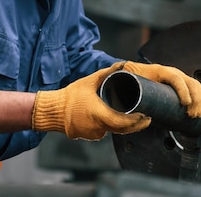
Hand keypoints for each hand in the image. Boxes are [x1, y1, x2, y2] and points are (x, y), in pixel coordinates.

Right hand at [32, 62, 150, 139]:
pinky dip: (110, 126)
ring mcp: (94, 133)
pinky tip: (112, 118)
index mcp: (99, 114)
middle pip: (122, 129)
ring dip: (122, 125)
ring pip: (113, 131)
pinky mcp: (90, 135)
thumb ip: (107, 73)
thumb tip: (121, 65)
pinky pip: (104, 131)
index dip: (137, 122)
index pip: (123, 122)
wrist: (54, 110)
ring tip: (131, 115)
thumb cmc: (70, 96)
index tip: (146, 116)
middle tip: (145, 117)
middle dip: (135, 124)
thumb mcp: (89, 82)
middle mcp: (98, 127)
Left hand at [120, 60, 200, 117]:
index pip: (174, 77)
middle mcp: (171, 73)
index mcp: (159, 70)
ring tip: (196, 115)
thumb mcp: (129, 77)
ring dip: (199, 102)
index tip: (184, 103)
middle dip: (195, 99)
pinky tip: (200, 113)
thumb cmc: (133, 77)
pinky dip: (200, 102)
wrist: (135, 74)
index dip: (182, 89)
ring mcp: (178, 79)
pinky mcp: (181, 87)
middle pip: (190, 82)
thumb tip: (121, 86)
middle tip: (191, 114)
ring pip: (195, 87)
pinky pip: (195, 91)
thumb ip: (123, 80)